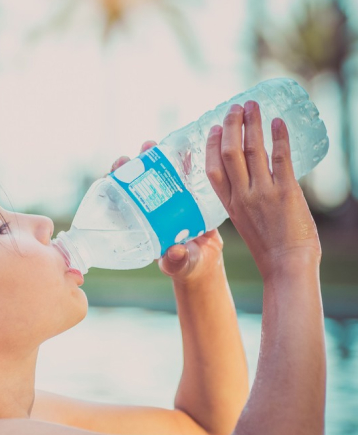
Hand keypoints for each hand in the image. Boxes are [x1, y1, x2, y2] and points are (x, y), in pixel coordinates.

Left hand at [112, 142, 224, 283]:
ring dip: (154, 157)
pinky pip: (184, 173)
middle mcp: (152, 208)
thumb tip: (174, 252)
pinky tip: (185, 147)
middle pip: (138, 181)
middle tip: (134, 155)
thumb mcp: (179, 264)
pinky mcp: (188, 193)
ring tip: (151, 145)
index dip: (115, 184)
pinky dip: (183, 160)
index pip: (122, 199)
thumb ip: (176, 260)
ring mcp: (169, 198)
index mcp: (141, 222)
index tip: (113, 172)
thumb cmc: (187, 265)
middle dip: (133, 165)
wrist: (207, 260)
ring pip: (158, 173)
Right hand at [205, 101, 320, 278]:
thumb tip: (250, 181)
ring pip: (252, 150)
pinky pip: (280, 158)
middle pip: (229, 153)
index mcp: (229, 204)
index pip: (213, 169)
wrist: (286, 265)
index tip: (213, 128)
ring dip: (252, 124)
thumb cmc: (269, 248)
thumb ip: (243, 201)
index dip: (211, 145)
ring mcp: (263, 193)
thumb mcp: (246, 223)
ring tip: (253, 105)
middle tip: (235, 107)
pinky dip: (279, 137)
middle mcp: (242, 196)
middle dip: (231, 125)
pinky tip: (278, 122)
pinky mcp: (286, 192)